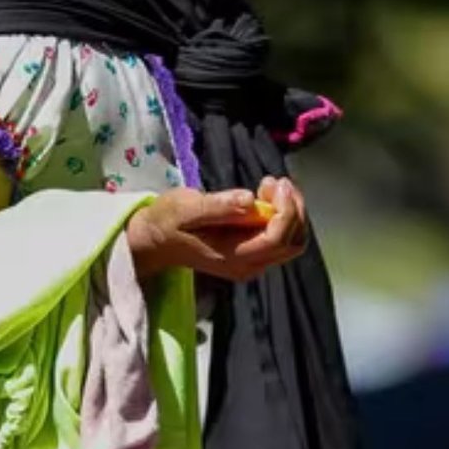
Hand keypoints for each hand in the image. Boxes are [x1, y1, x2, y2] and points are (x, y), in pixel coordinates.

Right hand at [126, 176, 308, 280]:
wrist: (156, 241)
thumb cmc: (168, 221)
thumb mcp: (186, 208)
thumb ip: (218, 206)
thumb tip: (249, 201)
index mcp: (233, 256)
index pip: (277, 239)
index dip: (286, 210)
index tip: (275, 182)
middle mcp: (248, 266)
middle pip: (292, 242)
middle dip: (293, 210)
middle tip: (275, 182)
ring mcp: (251, 263)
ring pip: (291, 242)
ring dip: (290, 212)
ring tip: (270, 186)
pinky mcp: (251, 255)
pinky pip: (280, 240)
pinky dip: (282, 217)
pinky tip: (265, 198)